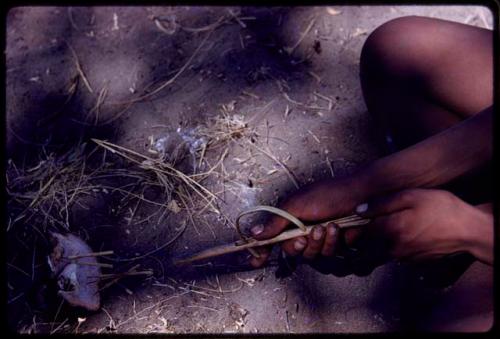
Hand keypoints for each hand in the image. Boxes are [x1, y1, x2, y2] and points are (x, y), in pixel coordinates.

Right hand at [249, 177, 367, 267]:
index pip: (272, 240)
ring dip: (319, 243)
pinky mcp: (337, 246)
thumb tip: (253, 233)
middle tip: (305, 236)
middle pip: (292, 252)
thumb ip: (276, 222)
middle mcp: (303, 231)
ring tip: (329, 226)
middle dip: (298, 246)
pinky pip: (330, 256)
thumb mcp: (296, 205)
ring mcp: (320, 239)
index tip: (254, 262)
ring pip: (312, 256)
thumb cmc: (326, 194)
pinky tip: (339, 229)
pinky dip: (334, 243)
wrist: (359, 195)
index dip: (262, 252)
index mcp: (290, 220)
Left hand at [354, 188, 487, 261]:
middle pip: (365, 249)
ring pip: (379, 255)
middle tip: (359, 231)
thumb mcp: (411, 196)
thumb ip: (382, 204)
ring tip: (382, 231)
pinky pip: (395, 257)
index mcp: (391, 229)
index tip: (350, 222)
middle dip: (359, 242)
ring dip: (374, 246)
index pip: (359, 234)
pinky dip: (392, 249)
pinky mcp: (414, 262)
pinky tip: (402, 235)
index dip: (352, 228)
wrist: (469, 230)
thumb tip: (359, 210)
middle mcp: (394, 247)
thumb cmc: (441, 208)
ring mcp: (405, 258)